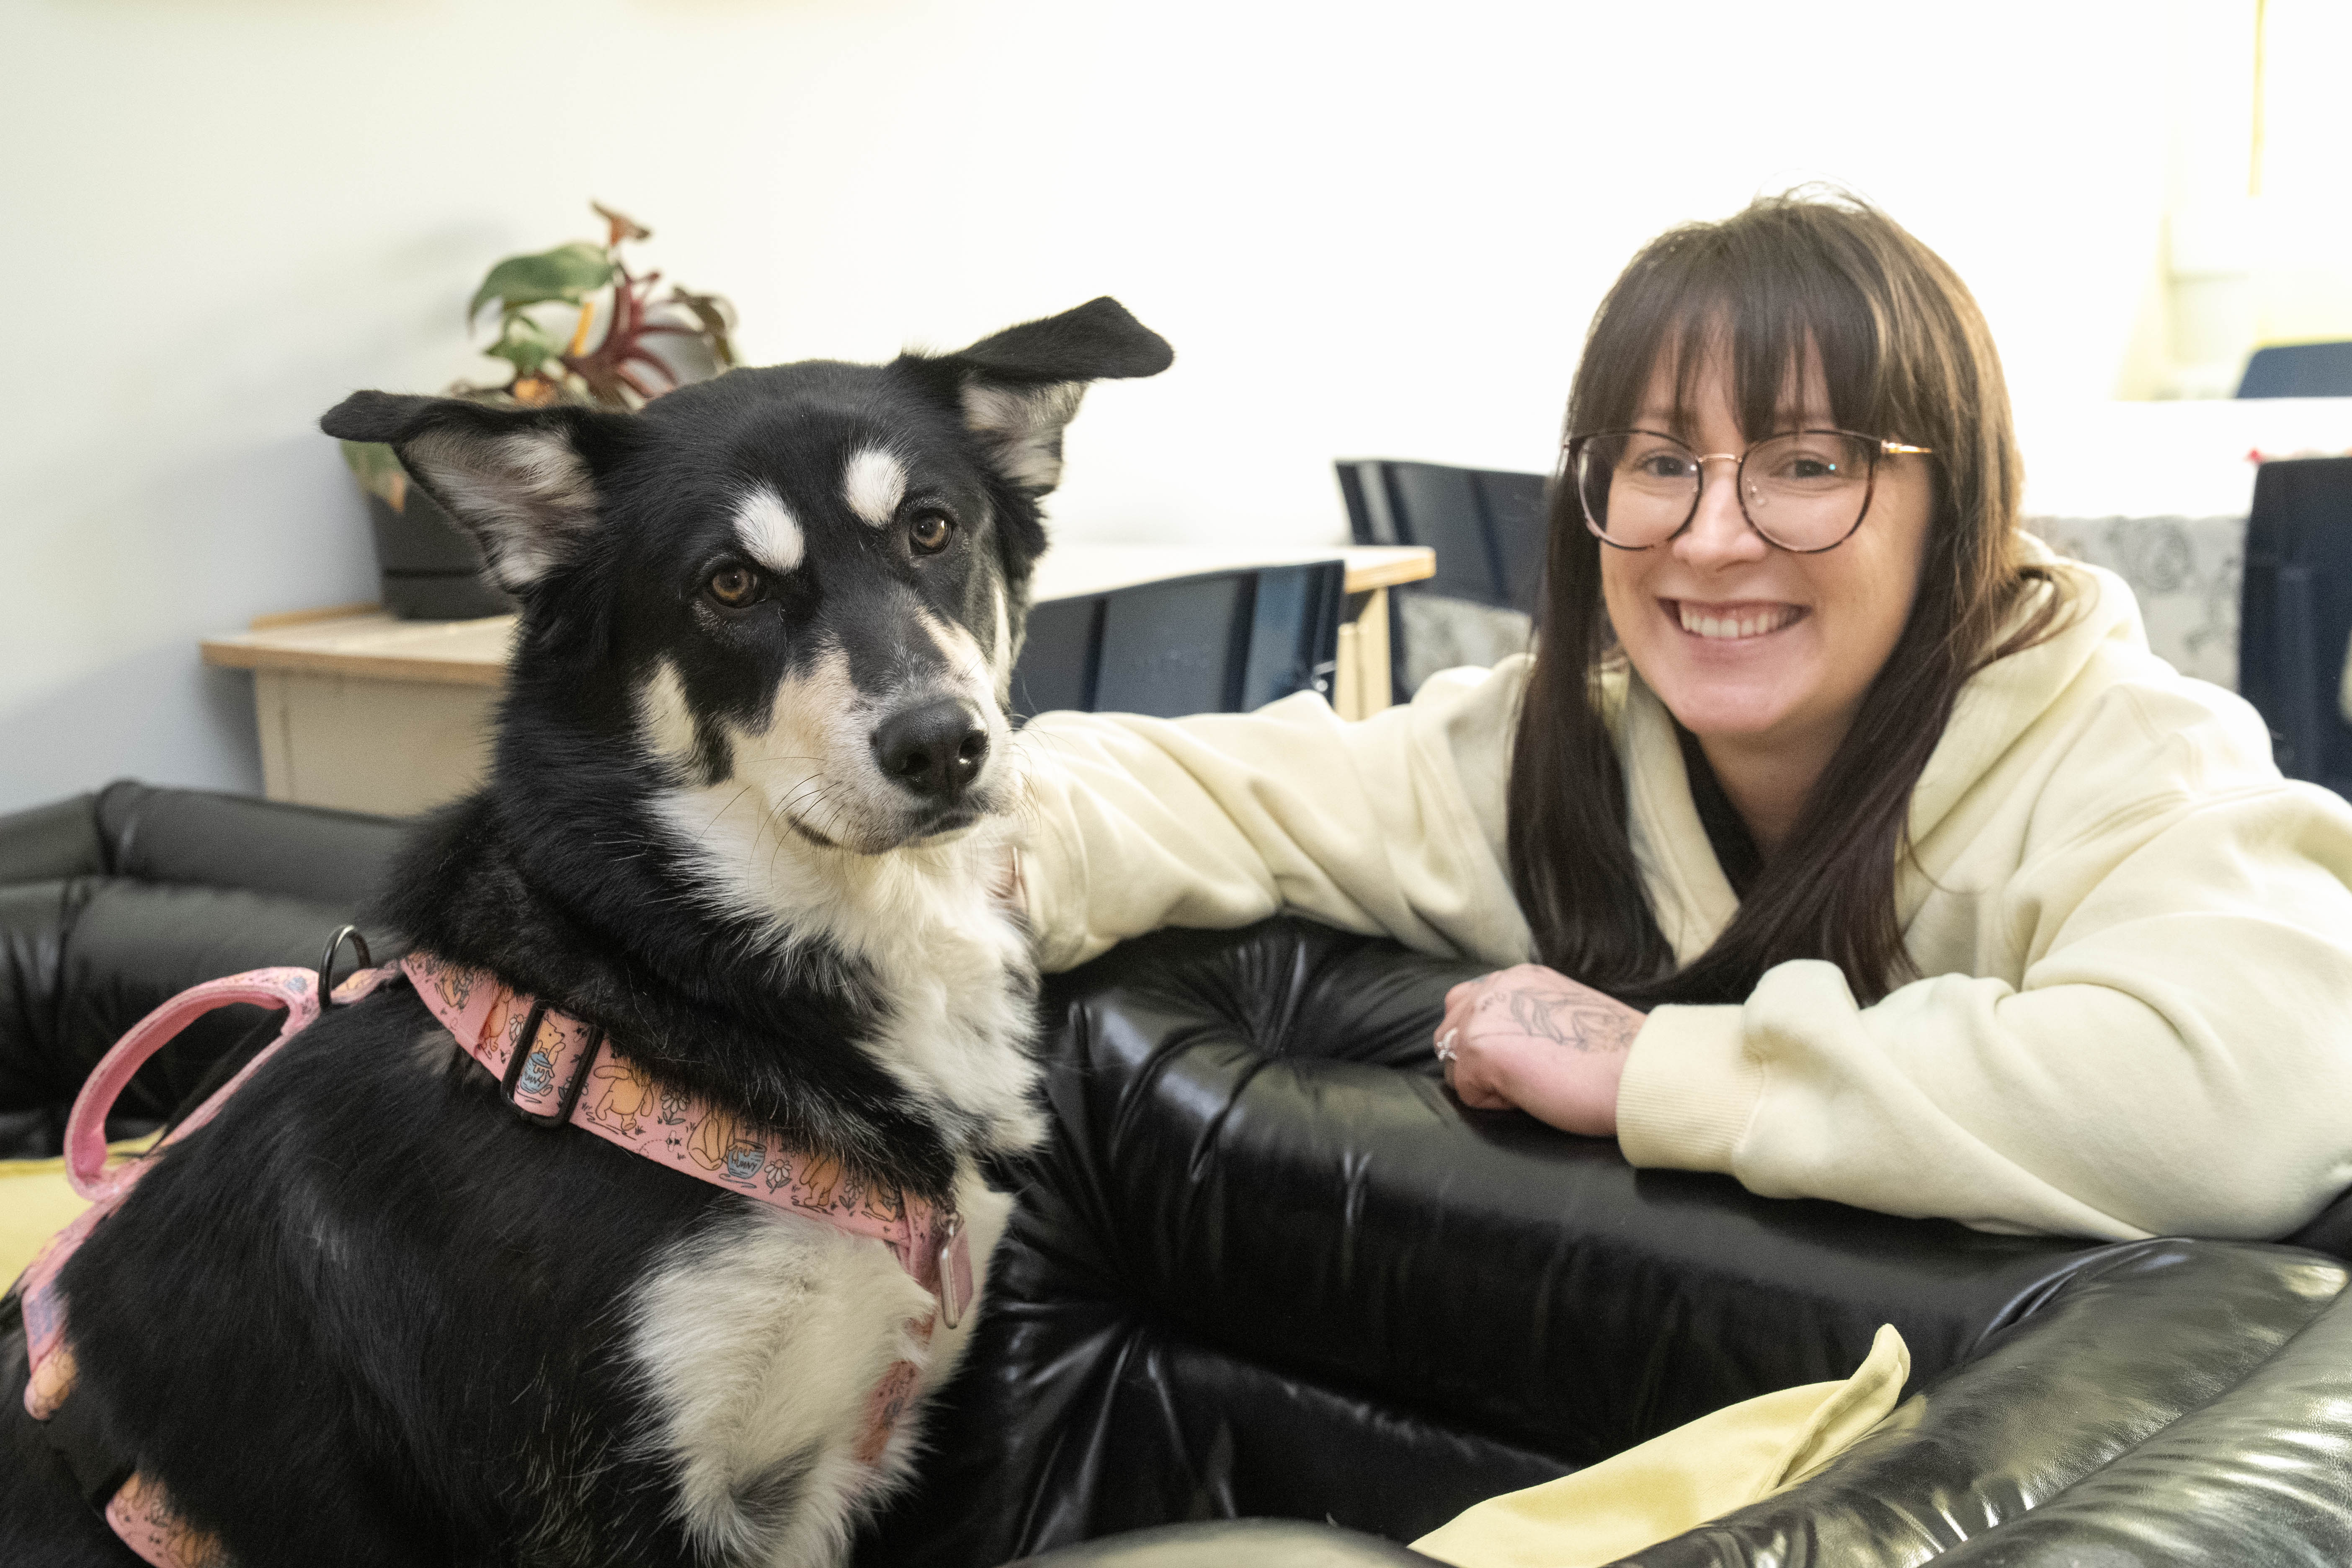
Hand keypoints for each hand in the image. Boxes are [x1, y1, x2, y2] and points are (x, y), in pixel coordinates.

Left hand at [1433, 964, 1645, 1136]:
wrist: (1641, 1071)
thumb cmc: (1615, 1058)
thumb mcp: (1564, 1017)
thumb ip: (1528, 1017)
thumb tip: (1506, 1044)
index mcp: (1520, 977)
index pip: (1470, 1006)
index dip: (1491, 1043)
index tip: (1526, 1060)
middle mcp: (1497, 985)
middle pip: (1450, 1031)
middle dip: (1477, 1062)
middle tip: (1530, 1076)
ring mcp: (1483, 1013)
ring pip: (1454, 1062)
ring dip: (1486, 1082)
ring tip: (1535, 1083)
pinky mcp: (1479, 1048)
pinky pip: (1468, 1091)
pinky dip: (1497, 1103)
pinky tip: (1536, 1093)